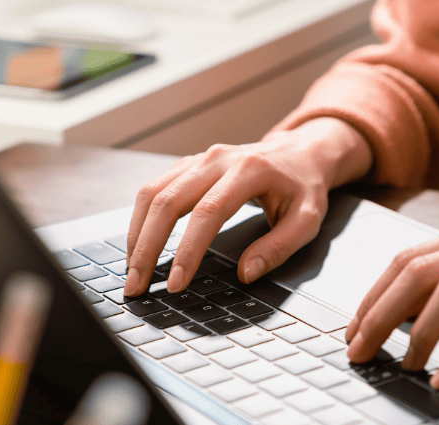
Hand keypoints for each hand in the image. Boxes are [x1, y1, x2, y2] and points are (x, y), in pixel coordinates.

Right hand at [124, 117, 371, 295]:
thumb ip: (279, 247)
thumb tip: (246, 274)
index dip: (188, 250)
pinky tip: (139, 242)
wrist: (299, 152)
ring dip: (137, 233)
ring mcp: (200, 159)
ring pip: (153, 192)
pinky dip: (141, 218)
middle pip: (168, 201)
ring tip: (132, 270)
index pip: (208, 213)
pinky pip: (155, 187)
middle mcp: (218, 159)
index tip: (175, 283)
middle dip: (147, 246)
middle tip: (137, 285)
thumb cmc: (303, 186)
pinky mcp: (190, 164)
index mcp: (249, 171)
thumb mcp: (307, 219)